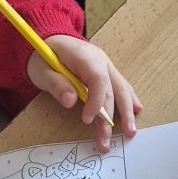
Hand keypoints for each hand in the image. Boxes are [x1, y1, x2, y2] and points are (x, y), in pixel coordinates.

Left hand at [29, 37, 141, 152]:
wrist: (48, 39)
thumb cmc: (42, 56)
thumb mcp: (41, 70)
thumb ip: (56, 84)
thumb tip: (70, 101)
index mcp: (84, 56)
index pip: (98, 80)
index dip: (96, 102)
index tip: (86, 120)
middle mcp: (100, 60)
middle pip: (113, 88)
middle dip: (112, 116)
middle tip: (108, 139)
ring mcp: (106, 65)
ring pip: (122, 88)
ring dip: (126, 111)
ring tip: (129, 131)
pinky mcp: (106, 72)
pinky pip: (120, 85)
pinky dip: (129, 99)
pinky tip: (137, 110)